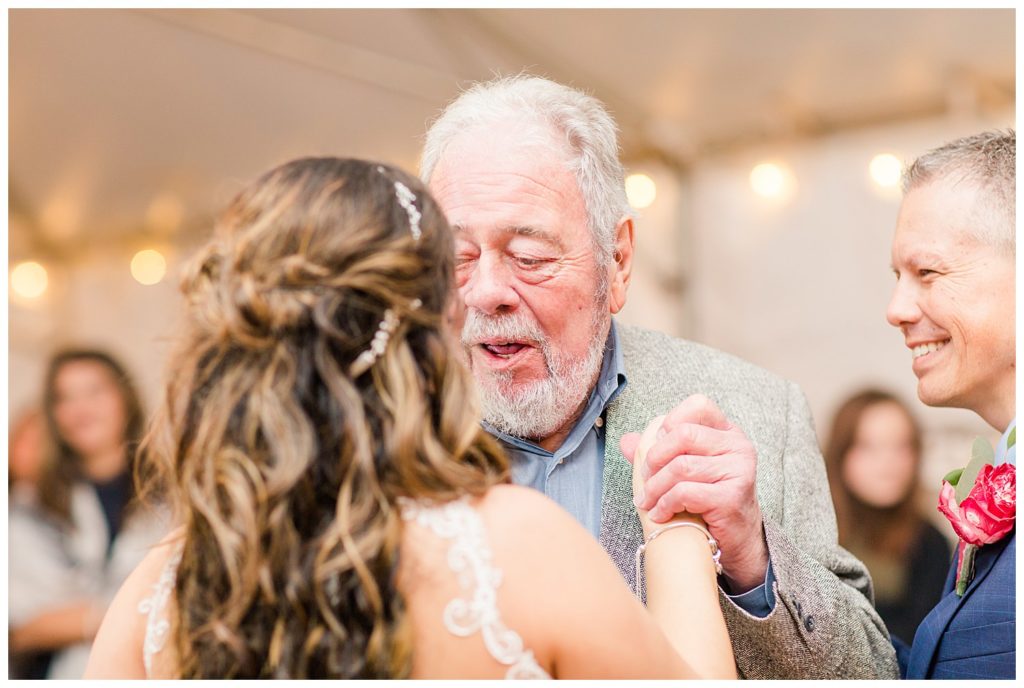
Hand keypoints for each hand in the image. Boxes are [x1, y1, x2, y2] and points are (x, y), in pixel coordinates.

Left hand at [620, 395, 768, 592]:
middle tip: (645, 478)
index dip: (671, 421)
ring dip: (655, 487)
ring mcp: (739, 471)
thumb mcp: (682, 471)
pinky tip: (660, 514)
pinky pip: (686, 492)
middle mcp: (738, 446)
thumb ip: (656, 453)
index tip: (658, 448)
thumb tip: (626, 441)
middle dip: (654, 457)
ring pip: (681, 466)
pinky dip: (665, 504)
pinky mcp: (732, 497)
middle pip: (683, 434)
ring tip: (647, 501)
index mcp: (728, 432)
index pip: (699, 405)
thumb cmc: (706, 500)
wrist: (736, 540)